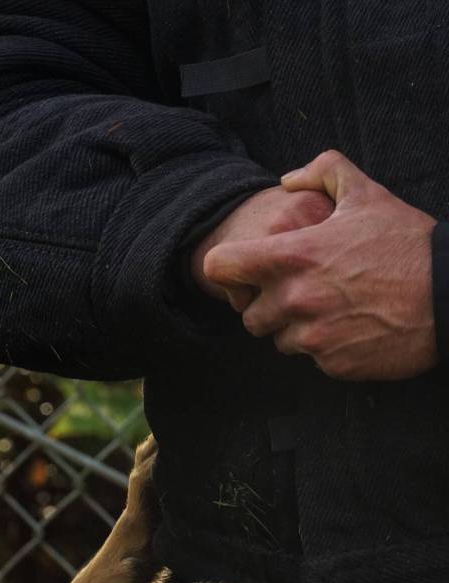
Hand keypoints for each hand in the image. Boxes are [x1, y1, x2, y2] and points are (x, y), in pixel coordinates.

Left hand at [204, 150, 437, 380]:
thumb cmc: (409, 243)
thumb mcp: (368, 195)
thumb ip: (324, 171)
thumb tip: (287, 180)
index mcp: (291, 257)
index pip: (220, 267)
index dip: (228, 269)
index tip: (245, 271)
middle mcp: (294, 299)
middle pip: (248, 315)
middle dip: (269, 306)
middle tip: (302, 293)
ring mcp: (313, 336)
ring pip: (279, 340)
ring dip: (296, 328)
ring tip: (331, 309)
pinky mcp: (333, 364)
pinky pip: (312, 359)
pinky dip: (326, 348)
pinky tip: (352, 328)